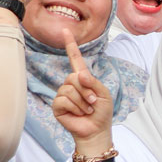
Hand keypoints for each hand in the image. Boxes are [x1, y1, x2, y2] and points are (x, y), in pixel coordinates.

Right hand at [51, 33, 113, 148]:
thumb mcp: (103, 93)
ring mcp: (63, 94)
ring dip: (83, 101)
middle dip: (87, 90)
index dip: (71, 46)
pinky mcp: (57, 106)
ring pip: (69, 89)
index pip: (75, 60)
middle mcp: (71, 84)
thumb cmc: (102, 111)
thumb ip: (93, 82)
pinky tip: (79, 113)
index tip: (66, 31)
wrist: (96, 130)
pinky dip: (75, 107)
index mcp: (83, 79)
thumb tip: (80, 74)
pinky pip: (64, 100)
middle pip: (74, 77)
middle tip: (93, 101)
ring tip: (87, 109)